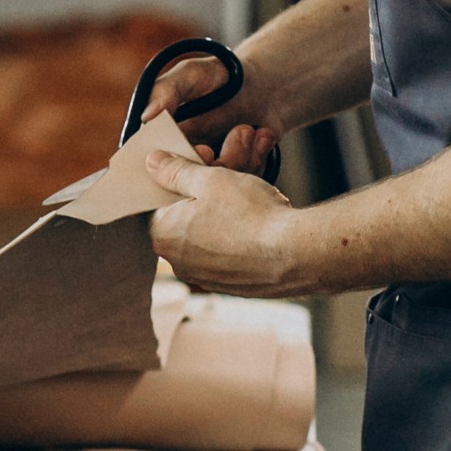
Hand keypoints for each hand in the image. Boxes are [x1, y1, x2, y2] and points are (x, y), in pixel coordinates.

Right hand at [142, 53, 279, 176]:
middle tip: (239, 133)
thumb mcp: (191, 74)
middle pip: (194, 182)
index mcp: (166, 139)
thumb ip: (166, 90)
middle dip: (221, 163)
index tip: (204, 150)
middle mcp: (187, 158)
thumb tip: (146, 117)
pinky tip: (263, 136)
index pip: (162, 165)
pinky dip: (258, 159)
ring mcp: (215, 168)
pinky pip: (246, 181)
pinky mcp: (240, 174)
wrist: (265, 83)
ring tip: (249, 129)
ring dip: (243, 156)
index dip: (181, 166)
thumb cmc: (221, 74)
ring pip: (223, 184)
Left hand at [144, 145, 312, 295]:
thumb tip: (153, 163)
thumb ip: (175, 171)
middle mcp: (178, 263)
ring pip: (208, 236)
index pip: (157, 202)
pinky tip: (258, 223)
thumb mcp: (209, 179)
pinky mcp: (233, 287)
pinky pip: (229, 255)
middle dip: (203, 196)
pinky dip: (239, 237)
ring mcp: (206, 278)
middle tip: (229, 178)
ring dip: (223, 216)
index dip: (178, 179)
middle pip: (184, 219)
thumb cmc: (250, 215)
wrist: (297, 254)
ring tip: (248, 200)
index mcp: (162, 235)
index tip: (200, 167)